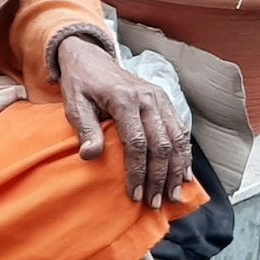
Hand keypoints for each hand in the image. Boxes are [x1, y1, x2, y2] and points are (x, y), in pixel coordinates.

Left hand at [57, 34, 193, 209]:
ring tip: (174, 196)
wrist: (90, 57)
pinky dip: (185, 154)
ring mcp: (159, 98)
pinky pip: (180, 130)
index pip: (136, 143)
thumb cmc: (81, 83)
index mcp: (124, 98)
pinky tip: (185, 175)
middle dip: (159, 177)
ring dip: (177, 171)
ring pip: (176, 139)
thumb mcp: (74, 103)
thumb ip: (85, 128)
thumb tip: (91, 156)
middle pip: (161, 144)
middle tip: (155, 203)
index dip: (138, 172)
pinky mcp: (165, 101)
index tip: (135, 195)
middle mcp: (148, 98)